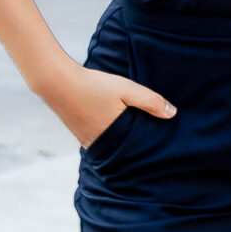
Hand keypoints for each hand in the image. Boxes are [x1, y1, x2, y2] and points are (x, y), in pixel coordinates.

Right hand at [40, 62, 175, 148]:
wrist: (58, 82)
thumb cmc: (93, 85)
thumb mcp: (127, 89)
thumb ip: (150, 101)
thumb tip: (173, 114)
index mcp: (113, 138)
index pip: (138, 149)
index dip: (150, 145)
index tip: (163, 142)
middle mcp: (99, 144)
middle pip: (125, 149)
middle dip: (138, 144)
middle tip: (155, 137)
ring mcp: (87, 141)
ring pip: (114, 145)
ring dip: (124, 139)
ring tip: (138, 130)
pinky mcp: (81, 135)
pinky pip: (102, 140)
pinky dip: (112, 136)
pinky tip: (118, 126)